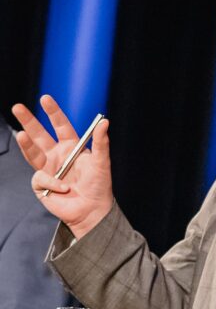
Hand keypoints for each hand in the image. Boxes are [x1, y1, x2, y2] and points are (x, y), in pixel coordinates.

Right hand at [12, 95, 113, 238]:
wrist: (92, 210)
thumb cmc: (99, 185)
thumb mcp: (102, 162)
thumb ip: (101, 142)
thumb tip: (104, 121)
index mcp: (72, 146)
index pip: (60, 125)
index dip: (52, 112)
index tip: (45, 98)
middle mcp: (57, 155)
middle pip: (39, 134)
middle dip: (28, 121)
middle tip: (17, 107)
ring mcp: (47, 168)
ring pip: (32, 151)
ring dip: (26, 143)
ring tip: (22, 134)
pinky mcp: (41, 184)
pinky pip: (40, 177)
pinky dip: (52, 182)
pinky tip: (62, 189)